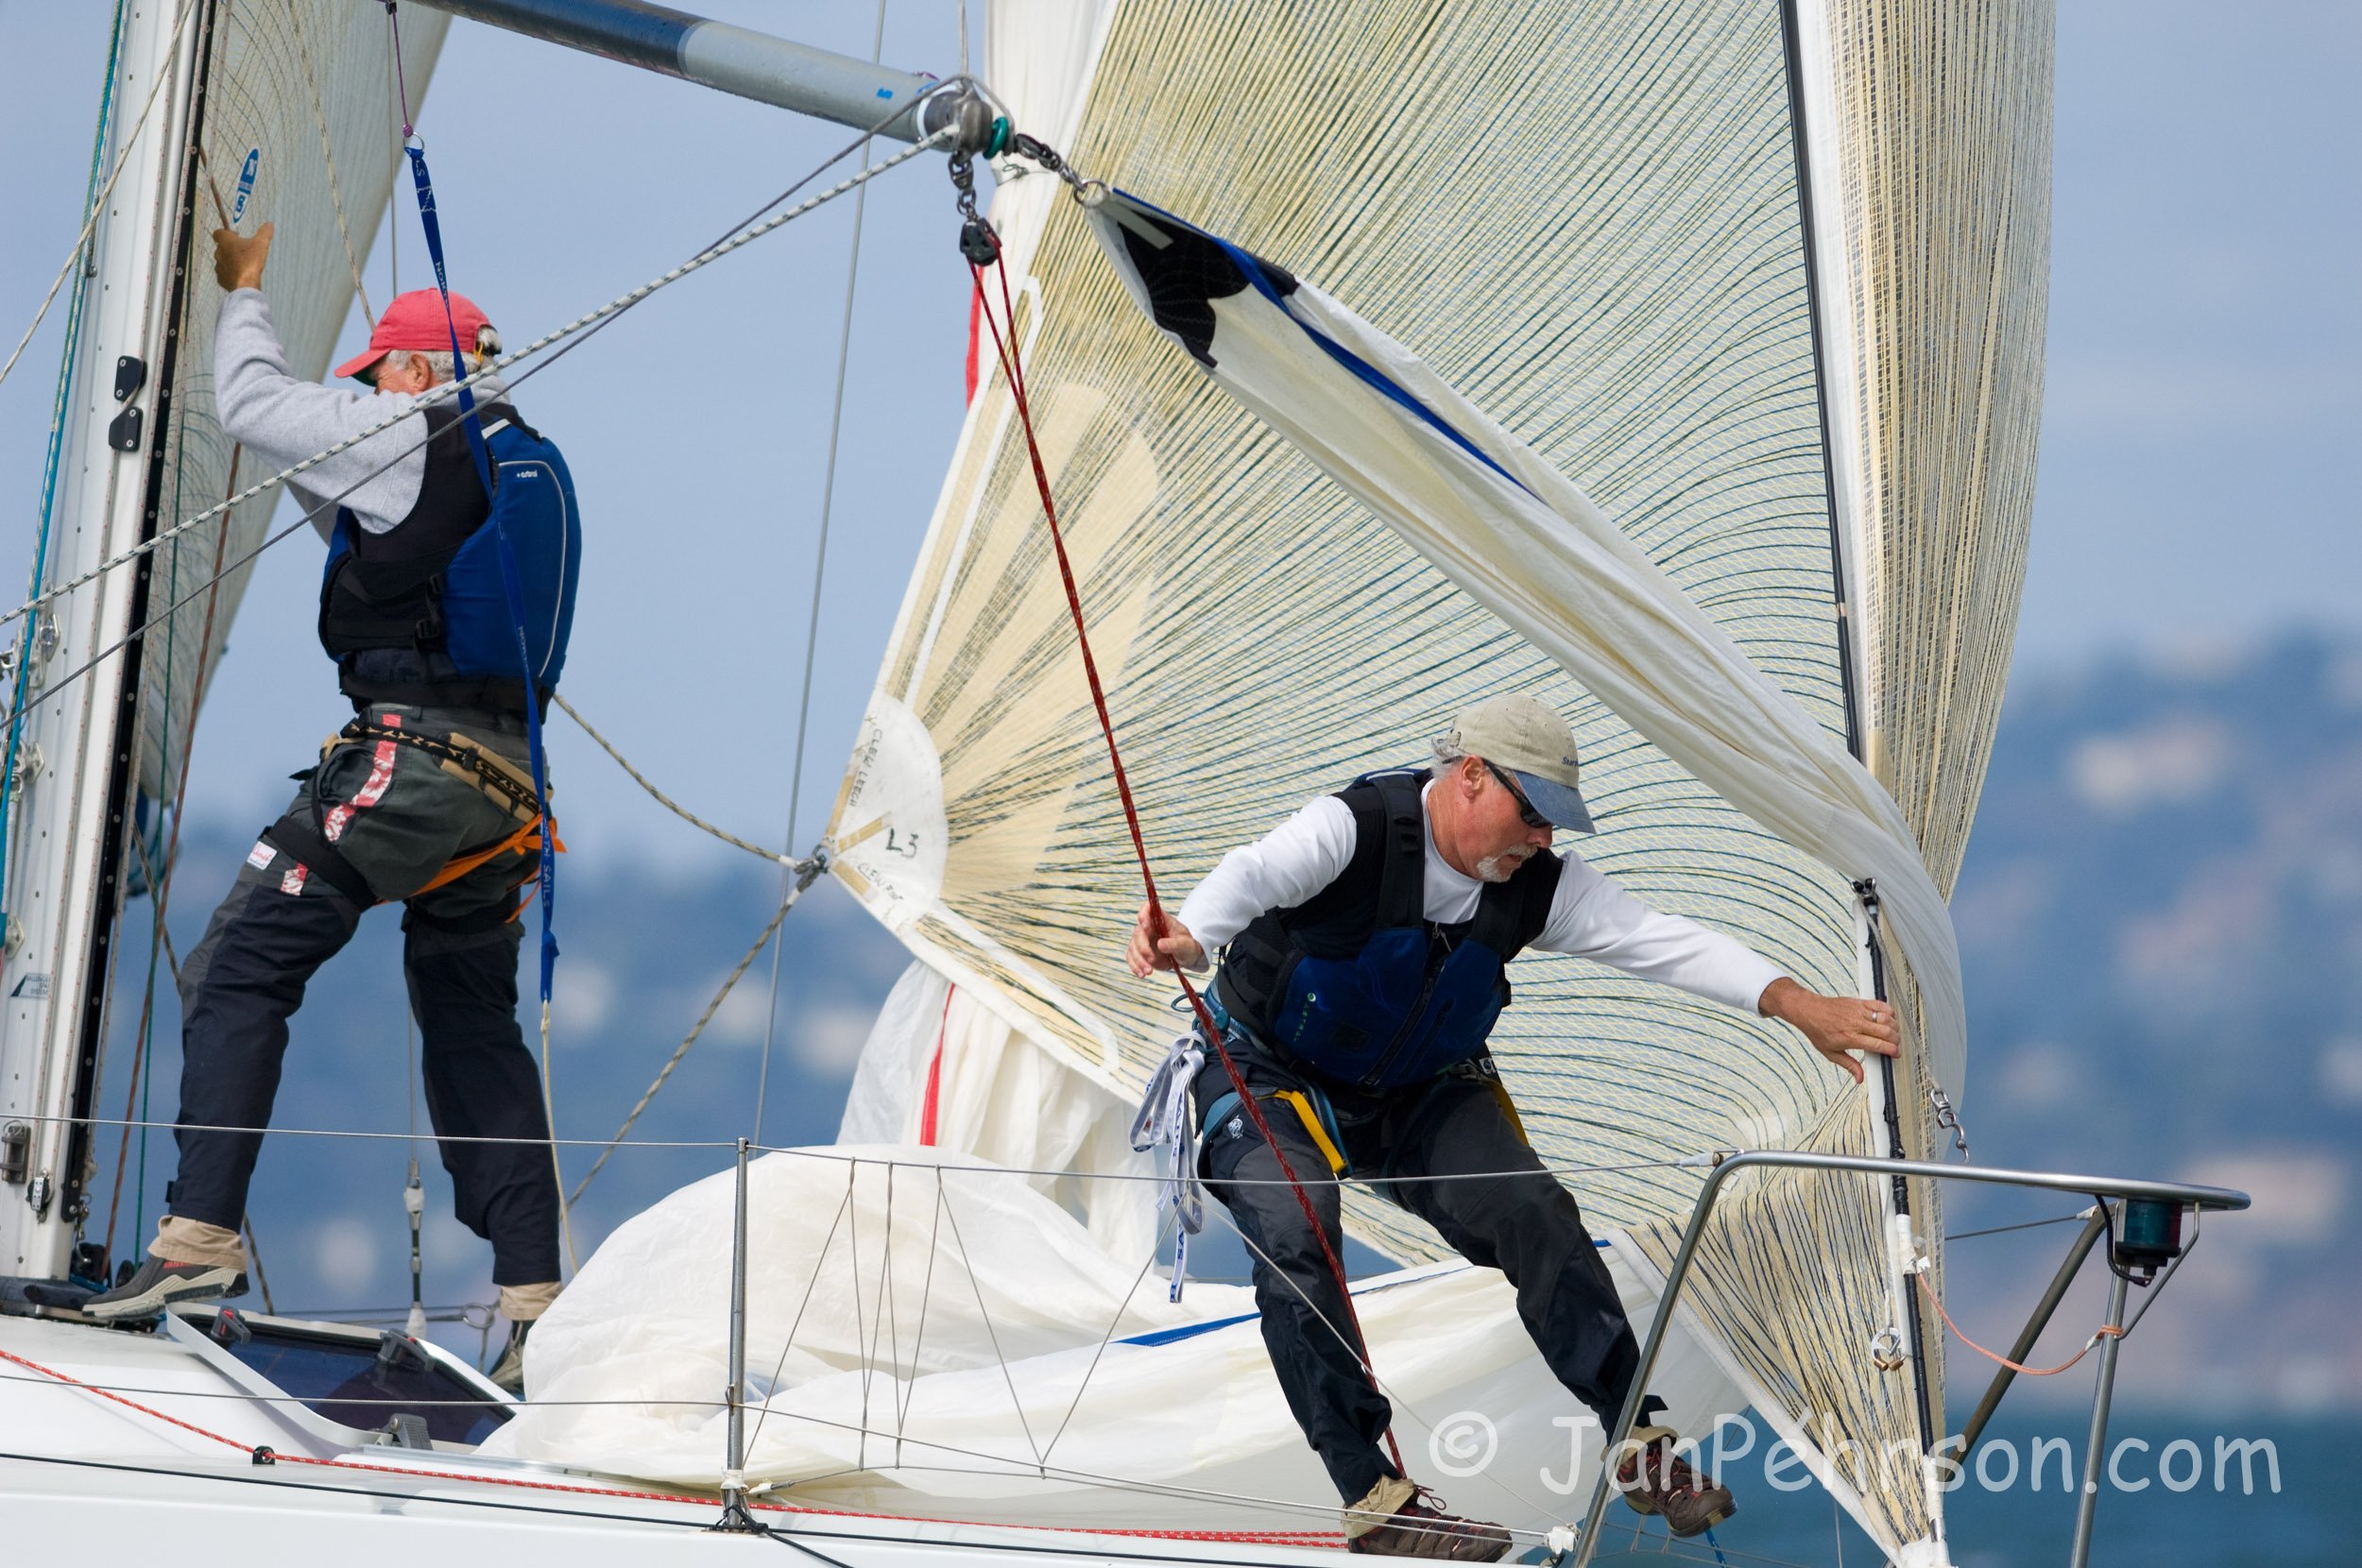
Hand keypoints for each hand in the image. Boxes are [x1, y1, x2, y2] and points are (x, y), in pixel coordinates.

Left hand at [212, 221, 271, 292]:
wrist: (245, 284)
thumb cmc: (251, 261)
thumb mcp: (261, 244)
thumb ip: (264, 233)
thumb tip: (269, 224)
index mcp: (225, 241)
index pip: (218, 232)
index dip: (226, 233)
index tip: (236, 236)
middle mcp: (218, 252)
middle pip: (221, 247)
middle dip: (230, 248)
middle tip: (243, 251)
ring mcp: (218, 266)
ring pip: (222, 261)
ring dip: (230, 261)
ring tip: (243, 264)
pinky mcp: (221, 279)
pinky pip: (224, 273)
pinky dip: (231, 273)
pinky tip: (240, 275)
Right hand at [1126, 900, 1205, 977]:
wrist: (1186, 958)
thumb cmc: (1188, 947)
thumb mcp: (1187, 945)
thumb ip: (1175, 944)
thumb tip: (1160, 945)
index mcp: (1162, 919)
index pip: (1148, 908)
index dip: (1143, 914)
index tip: (1145, 926)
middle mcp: (1150, 927)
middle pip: (1138, 932)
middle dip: (1143, 947)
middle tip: (1151, 960)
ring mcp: (1143, 940)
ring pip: (1133, 947)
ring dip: (1138, 960)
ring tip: (1148, 972)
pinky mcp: (1140, 952)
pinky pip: (1132, 957)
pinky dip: (1135, 966)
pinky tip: (1141, 974)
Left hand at [1756, 977, 1900, 1082]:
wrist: (1809, 1010)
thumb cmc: (1818, 1030)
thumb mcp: (1830, 1053)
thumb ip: (1849, 1065)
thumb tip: (1860, 1078)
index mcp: (1850, 1038)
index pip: (1878, 1045)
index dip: (1892, 1050)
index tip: (1895, 1054)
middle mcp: (1856, 1024)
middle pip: (1886, 1031)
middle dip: (1896, 1040)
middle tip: (1895, 1045)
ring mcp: (1858, 1011)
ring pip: (1886, 1018)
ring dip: (1894, 1026)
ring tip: (1893, 1033)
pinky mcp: (1859, 1002)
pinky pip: (1880, 1005)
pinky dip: (1889, 1011)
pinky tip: (1889, 1018)